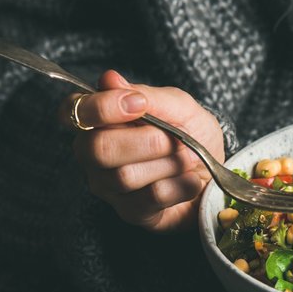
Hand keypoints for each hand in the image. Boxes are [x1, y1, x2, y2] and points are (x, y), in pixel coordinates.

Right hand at [64, 70, 224, 230]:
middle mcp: (94, 155)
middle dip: (146, 141)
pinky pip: (151, 198)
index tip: (139, 104)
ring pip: (126, 176)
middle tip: (175, 139)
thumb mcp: (180, 107)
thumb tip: (109, 79)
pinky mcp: (132, 213)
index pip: (74, 111)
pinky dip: (180, 185)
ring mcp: (109, 187)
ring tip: (188, 159)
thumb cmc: (192, 134)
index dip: (101, 108)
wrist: (218, 171)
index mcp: (99, 121)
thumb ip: (147, 95)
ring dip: (169, 164)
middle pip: (98, 149)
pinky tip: (191, 181)